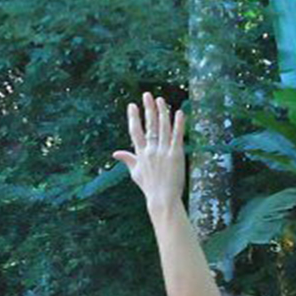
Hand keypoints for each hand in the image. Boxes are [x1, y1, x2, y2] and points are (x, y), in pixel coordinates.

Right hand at [112, 93, 185, 209]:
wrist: (162, 199)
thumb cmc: (149, 188)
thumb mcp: (135, 173)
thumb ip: (127, 160)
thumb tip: (115, 153)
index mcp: (141, 154)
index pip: (135, 131)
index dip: (134, 117)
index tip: (132, 105)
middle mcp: (151, 151)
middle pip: (149, 125)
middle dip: (148, 109)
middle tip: (147, 95)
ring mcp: (163, 152)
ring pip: (163, 128)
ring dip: (162, 112)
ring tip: (161, 100)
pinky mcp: (176, 155)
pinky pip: (177, 136)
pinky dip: (179, 124)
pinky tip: (180, 112)